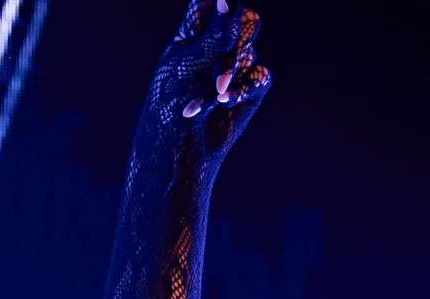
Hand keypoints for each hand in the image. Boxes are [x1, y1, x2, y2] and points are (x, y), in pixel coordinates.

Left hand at [168, 3, 269, 148]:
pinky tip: (222, 102)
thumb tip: (228, 1)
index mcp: (196, 29)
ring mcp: (237, 65)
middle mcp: (219, 43)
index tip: (222, 3)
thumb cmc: (169, 107)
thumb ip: (212, 36)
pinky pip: (260, 77)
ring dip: (231, 69)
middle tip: (217, 64)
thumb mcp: (186, 67)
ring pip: (250, 48)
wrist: (176, 153)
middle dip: (233, 39)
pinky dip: (242, 89)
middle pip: (244, 19)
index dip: (222, 0)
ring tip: (214, 92)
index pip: (213, 0)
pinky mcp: (252, 89)